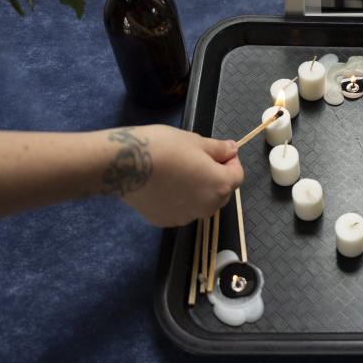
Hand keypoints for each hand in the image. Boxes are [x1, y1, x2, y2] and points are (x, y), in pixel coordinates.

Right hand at [105, 125, 242, 226]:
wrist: (125, 164)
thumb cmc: (164, 148)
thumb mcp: (195, 141)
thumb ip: (218, 149)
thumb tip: (232, 150)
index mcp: (219, 186)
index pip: (237, 176)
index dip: (231, 162)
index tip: (219, 152)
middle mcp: (206, 207)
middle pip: (221, 193)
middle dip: (215, 177)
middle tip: (198, 159)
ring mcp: (185, 217)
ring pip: (200, 203)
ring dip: (197, 189)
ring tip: (178, 171)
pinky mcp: (165, 221)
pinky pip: (180, 210)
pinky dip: (178, 199)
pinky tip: (164, 184)